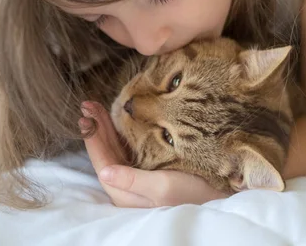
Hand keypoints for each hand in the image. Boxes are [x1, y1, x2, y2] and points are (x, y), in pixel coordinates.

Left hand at [79, 101, 227, 207]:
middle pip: (106, 154)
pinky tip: (122, 122)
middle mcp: (128, 187)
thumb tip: (104, 172)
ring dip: (108, 130)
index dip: (92, 138)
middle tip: (88, 106)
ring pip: (116, 151)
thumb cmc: (193, 196)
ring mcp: (139, 179)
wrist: (220, 199)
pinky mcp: (151, 171)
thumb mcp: (163, 188)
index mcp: (126, 194)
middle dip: (97, 129)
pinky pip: (130, 151)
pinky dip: (123, 134)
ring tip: (99, 109)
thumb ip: (132, 180)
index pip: (102, 161)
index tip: (85, 116)